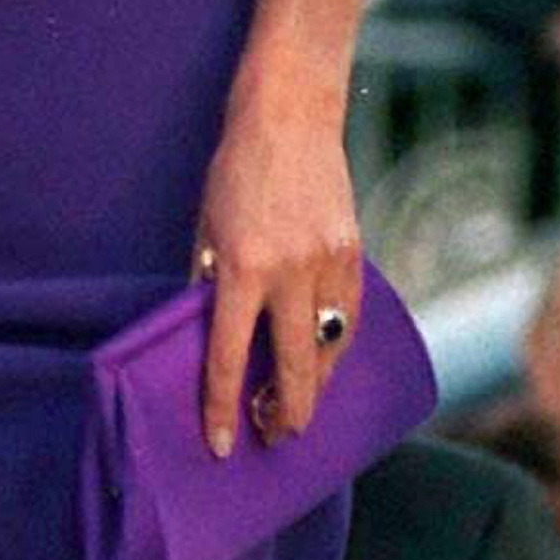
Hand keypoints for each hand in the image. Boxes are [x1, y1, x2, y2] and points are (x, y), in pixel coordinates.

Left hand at [190, 80, 360, 461]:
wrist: (289, 116)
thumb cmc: (235, 172)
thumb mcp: (206, 231)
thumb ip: (210, 286)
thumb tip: (214, 341)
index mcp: (243, 268)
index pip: (229, 356)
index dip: (223, 407)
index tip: (223, 443)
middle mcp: (290, 272)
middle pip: (295, 367)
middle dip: (285, 412)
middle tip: (274, 434)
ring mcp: (329, 263)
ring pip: (330, 349)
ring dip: (314, 384)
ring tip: (296, 404)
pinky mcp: (354, 253)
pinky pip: (348, 318)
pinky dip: (335, 345)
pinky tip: (322, 359)